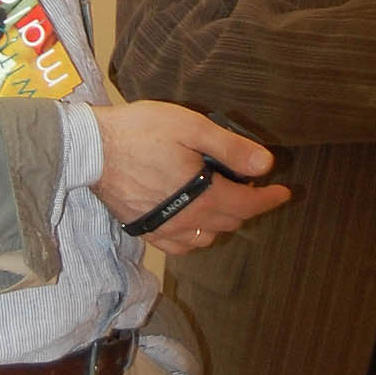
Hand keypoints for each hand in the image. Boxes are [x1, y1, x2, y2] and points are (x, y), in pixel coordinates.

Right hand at [91, 101, 288, 255]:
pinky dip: (196, 237)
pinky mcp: (145, 230)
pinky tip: (196, 223)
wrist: (92, 149)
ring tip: (225, 199)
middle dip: (248, 205)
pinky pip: (180, 246)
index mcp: (204, 196)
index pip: (248, 205)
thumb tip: (265, 164)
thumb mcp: (193, 128)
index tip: (284, 192)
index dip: (269, 199)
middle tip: (251, 185)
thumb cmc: (142, 132)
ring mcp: (165, 229)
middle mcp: (188, 220)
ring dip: (224, 221)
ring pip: (208, 236)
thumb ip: (232, 148)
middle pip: (231, 221)